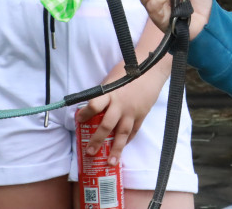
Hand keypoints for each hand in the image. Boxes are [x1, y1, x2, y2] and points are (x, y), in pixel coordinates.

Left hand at [74, 17, 173, 164]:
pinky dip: (128, 139)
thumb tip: (94, 106)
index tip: (79, 120)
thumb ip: (104, 93)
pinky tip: (122, 147)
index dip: (85, 113)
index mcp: (110, 93)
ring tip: (110, 162)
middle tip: (90, 152)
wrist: (152, 69)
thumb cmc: (129, 70)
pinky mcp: (142, 114)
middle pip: (107, 125)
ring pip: (122, 133)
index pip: (94, 105)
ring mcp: (132, 111)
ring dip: (116, 149)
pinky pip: (133, 131)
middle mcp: (120, 104)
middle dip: (97, 140)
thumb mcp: (113, 79)